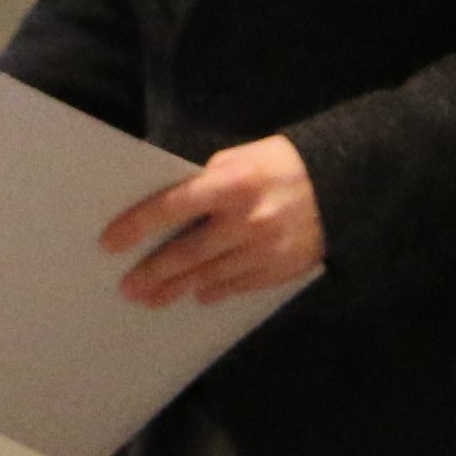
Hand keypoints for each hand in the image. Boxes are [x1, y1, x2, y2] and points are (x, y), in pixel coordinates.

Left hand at [101, 134, 324, 307]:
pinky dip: (216, 291)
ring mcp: (264, 249)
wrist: (344, 183)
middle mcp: (245, 220)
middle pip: (188, 252)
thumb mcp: (242, 156)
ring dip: (177, 288)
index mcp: (231, 183)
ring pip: (211, 276)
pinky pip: (240, 285)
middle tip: (126, 286)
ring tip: (151, 298)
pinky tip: (197, 295)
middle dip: (153, 271)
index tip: (110, 242)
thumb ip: (208, 178)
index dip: (138, 225)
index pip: (173, 206)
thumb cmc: (282, 163)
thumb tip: (172, 202)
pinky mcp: (281, 269)